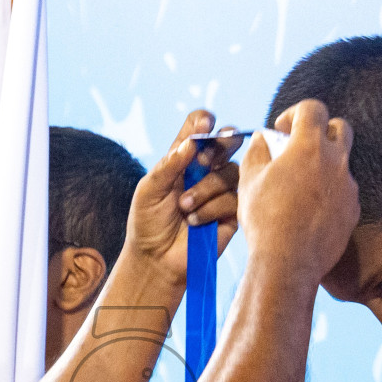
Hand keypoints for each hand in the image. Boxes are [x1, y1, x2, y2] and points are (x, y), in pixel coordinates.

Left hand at [121, 110, 241, 283]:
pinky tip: (195, 222)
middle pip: (227, 141)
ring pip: (230, 172)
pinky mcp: (232, 213)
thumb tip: (192, 141)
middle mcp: (206, 170)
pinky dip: (212, 208)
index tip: (204, 122)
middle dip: (221, 143)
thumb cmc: (149, 223)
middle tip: (205, 159)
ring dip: (206, 188)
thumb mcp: (150, 190)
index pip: (198, 129)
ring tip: (185, 207)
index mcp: (184, 159)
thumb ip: (169, 164)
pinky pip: (233, 199)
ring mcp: (221, 191)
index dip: (203, 121)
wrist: (157, 260)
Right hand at [238, 100, 358, 289]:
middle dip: (321, 130)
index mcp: (309, 146)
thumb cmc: (265, 220)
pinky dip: (330, 192)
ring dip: (324, 165)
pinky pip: (344, 191)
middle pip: (340, 127)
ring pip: (342, 162)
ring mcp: (348, 186)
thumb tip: (264, 138)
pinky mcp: (353, 209)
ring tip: (301, 185)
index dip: (295, 113)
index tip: (282, 130)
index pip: (313, 108)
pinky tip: (310, 210)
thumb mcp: (248, 180)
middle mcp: (335, 161)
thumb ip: (257, 151)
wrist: (288, 264)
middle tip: (301, 147)